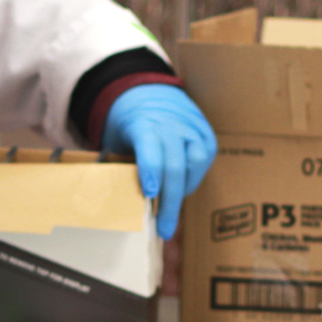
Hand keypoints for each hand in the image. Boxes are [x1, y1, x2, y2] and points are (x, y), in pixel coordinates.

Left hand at [102, 84, 217, 239]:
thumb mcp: (117, 139)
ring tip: (171, 205)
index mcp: (144, 122)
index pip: (150, 147)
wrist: (149, 94)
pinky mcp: (206, 133)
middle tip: (164, 227)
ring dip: (184, 188)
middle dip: (169, 200)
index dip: (151, 170)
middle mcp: (171, 123)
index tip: (150, 194)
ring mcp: (192, 126)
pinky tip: (182, 187)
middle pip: (175, 164)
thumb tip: (114, 200)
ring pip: (196, 161)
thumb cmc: (129, 126)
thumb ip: (119, 163)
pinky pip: (205, 159)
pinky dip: (193, 178)